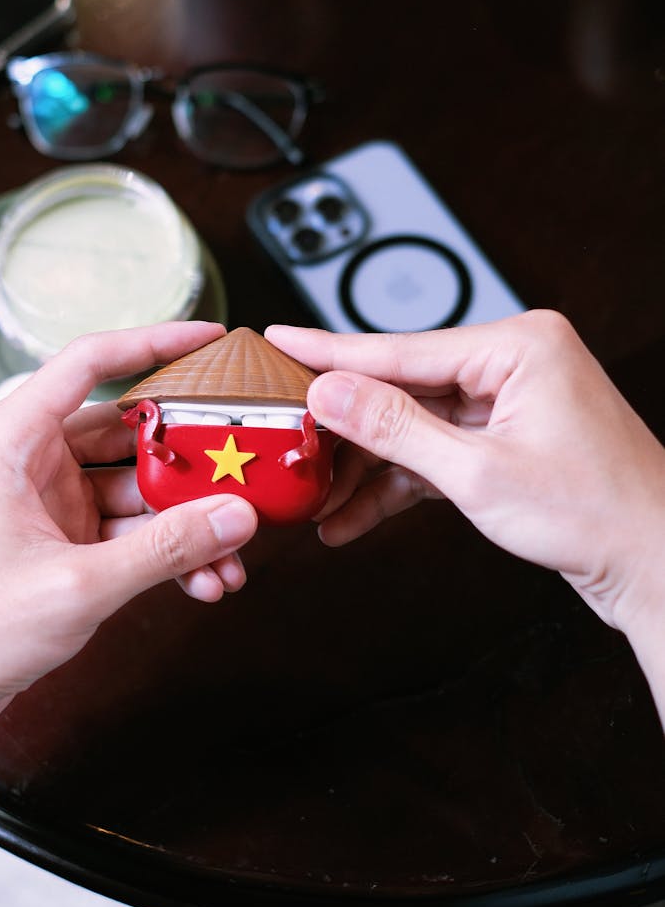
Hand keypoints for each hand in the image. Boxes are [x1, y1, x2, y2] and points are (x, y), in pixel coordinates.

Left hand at [0, 323, 256, 763]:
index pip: (90, 362)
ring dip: (186, 521)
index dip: (155, 342)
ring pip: (137, 488)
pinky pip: (129, 530)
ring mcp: (49, 500)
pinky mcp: (62, 540)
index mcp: (12, 438)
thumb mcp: (78, 584)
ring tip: (233, 554)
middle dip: (191, 460)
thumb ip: (164, 548)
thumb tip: (235, 516)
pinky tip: (204, 582)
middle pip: (129, 432)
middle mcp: (31, 458)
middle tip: (245, 471)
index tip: (211, 340)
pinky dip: (165, 553)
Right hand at [266, 311, 664, 639]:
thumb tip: (332, 392)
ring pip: (414, 423)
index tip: (279, 339)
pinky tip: (355, 515)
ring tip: (319, 499)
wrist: (656, 566)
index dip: (331, 351)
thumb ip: (396, 429)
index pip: (401, 348)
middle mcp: (515, 361)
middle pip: (403, 385)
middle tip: (289, 439)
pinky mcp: (507, 438)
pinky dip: (400, 482)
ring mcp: (512, 400)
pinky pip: (437, 450)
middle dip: (346, 426)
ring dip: (368, 465)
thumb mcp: (478, 474)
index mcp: (519, 345)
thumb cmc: (598, 516)